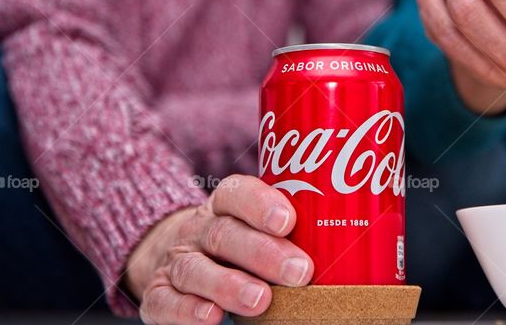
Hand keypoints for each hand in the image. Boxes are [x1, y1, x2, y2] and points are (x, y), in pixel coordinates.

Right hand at [126, 175, 313, 323]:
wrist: (173, 255)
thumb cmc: (236, 242)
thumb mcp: (255, 227)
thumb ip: (290, 233)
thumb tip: (347, 248)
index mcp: (224, 206)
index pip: (236, 193)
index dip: (261, 204)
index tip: (288, 221)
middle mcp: (198, 229)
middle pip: (225, 235)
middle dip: (263, 253)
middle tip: (299, 272)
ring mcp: (176, 261)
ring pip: (195, 269)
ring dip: (229, 285)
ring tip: (260, 300)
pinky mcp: (158, 294)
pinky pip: (165, 301)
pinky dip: (186, 310)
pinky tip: (210, 317)